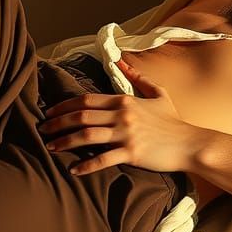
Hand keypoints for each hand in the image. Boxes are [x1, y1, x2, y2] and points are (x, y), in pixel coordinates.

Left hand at [39, 60, 199, 174]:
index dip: (64, 105)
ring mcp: (127, 134)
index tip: (50, 112)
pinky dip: (86, 165)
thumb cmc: (173, 120)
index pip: (86, 99)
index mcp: (124, 100)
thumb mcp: (158, 93)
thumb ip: (138, 77)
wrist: (190, 143)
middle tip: (42, 130)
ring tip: (50, 147)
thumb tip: (122, 62)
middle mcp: (122, 115)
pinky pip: (103, 159)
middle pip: (81, 116)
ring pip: (86, 136)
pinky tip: (73, 169)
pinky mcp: (132, 153)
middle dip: (57, 123)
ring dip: (64, 141)